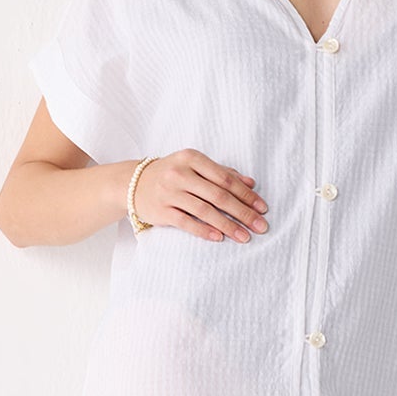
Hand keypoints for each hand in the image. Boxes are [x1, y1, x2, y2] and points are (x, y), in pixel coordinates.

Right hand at [132, 149, 268, 241]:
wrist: (133, 183)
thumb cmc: (171, 173)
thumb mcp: (194, 166)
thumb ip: (222, 172)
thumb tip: (251, 184)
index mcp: (192, 158)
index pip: (225, 178)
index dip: (246, 194)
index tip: (263, 208)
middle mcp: (180, 173)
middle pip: (218, 195)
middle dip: (243, 212)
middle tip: (261, 226)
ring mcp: (169, 192)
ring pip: (204, 210)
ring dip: (228, 225)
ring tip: (245, 236)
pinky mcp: (161, 210)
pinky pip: (186, 222)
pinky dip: (204, 230)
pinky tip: (219, 237)